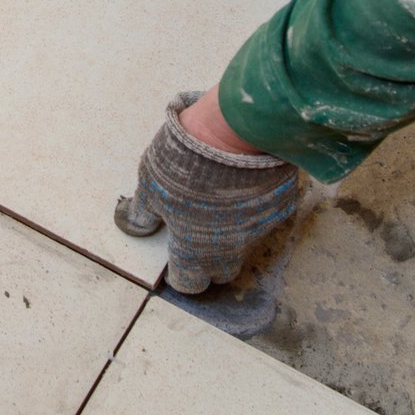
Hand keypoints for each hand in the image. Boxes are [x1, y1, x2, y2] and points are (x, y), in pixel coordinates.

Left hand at [116, 91, 299, 293]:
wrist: (233, 131)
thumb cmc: (183, 162)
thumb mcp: (149, 184)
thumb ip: (142, 213)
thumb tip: (134, 228)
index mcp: (194, 250)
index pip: (189, 283)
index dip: (181, 276)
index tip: (175, 263)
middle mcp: (230, 249)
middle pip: (222, 271)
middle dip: (210, 262)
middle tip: (198, 236)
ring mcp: (258, 229)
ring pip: (244, 244)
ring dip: (233, 233)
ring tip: (220, 204)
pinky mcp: (279, 208)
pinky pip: (264, 217)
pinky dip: (254, 209)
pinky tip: (243, 186)